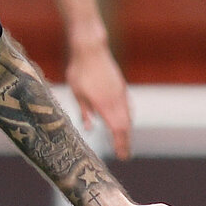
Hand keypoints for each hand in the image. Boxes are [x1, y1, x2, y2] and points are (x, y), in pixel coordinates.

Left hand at [66, 41, 133, 158]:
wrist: (91, 49)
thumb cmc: (80, 71)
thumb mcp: (77, 93)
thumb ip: (85, 112)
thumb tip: (90, 128)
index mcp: (105, 104)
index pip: (117, 129)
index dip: (121, 144)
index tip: (122, 155)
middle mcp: (116, 100)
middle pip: (125, 126)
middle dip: (125, 142)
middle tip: (124, 155)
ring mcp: (121, 93)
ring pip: (128, 116)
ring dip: (127, 130)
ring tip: (124, 142)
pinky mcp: (121, 86)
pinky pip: (127, 106)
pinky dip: (127, 118)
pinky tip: (124, 122)